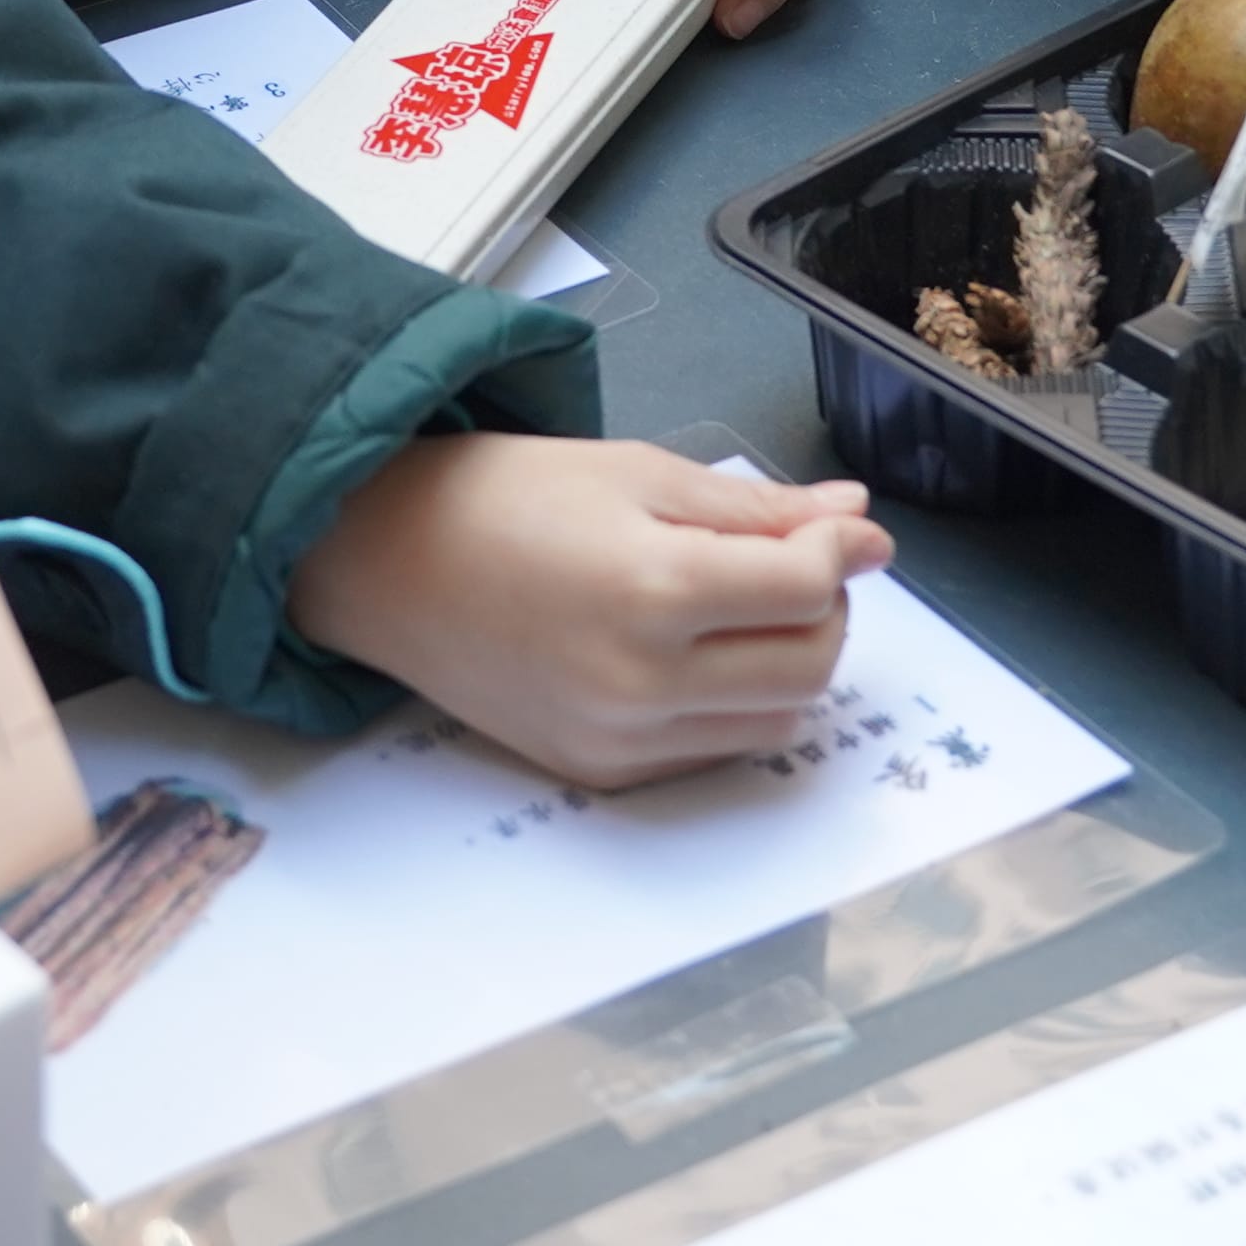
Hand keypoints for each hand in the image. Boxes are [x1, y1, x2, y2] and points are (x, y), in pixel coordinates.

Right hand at [284, 437, 889, 789]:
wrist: (389, 561)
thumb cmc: (506, 498)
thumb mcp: (638, 473)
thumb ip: (756, 508)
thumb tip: (857, 517)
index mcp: (654, 590)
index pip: (806, 588)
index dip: (840, 549)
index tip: (843, 525)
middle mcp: (642, 683)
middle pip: (809, 668)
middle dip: (827, 611)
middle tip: (797, 564)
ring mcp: (620, 740)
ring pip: (775, 722)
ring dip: (789, 665)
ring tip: (744, 608)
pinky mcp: (599, 772)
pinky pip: (712, 751)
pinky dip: (731, 705)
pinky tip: (693, 653)